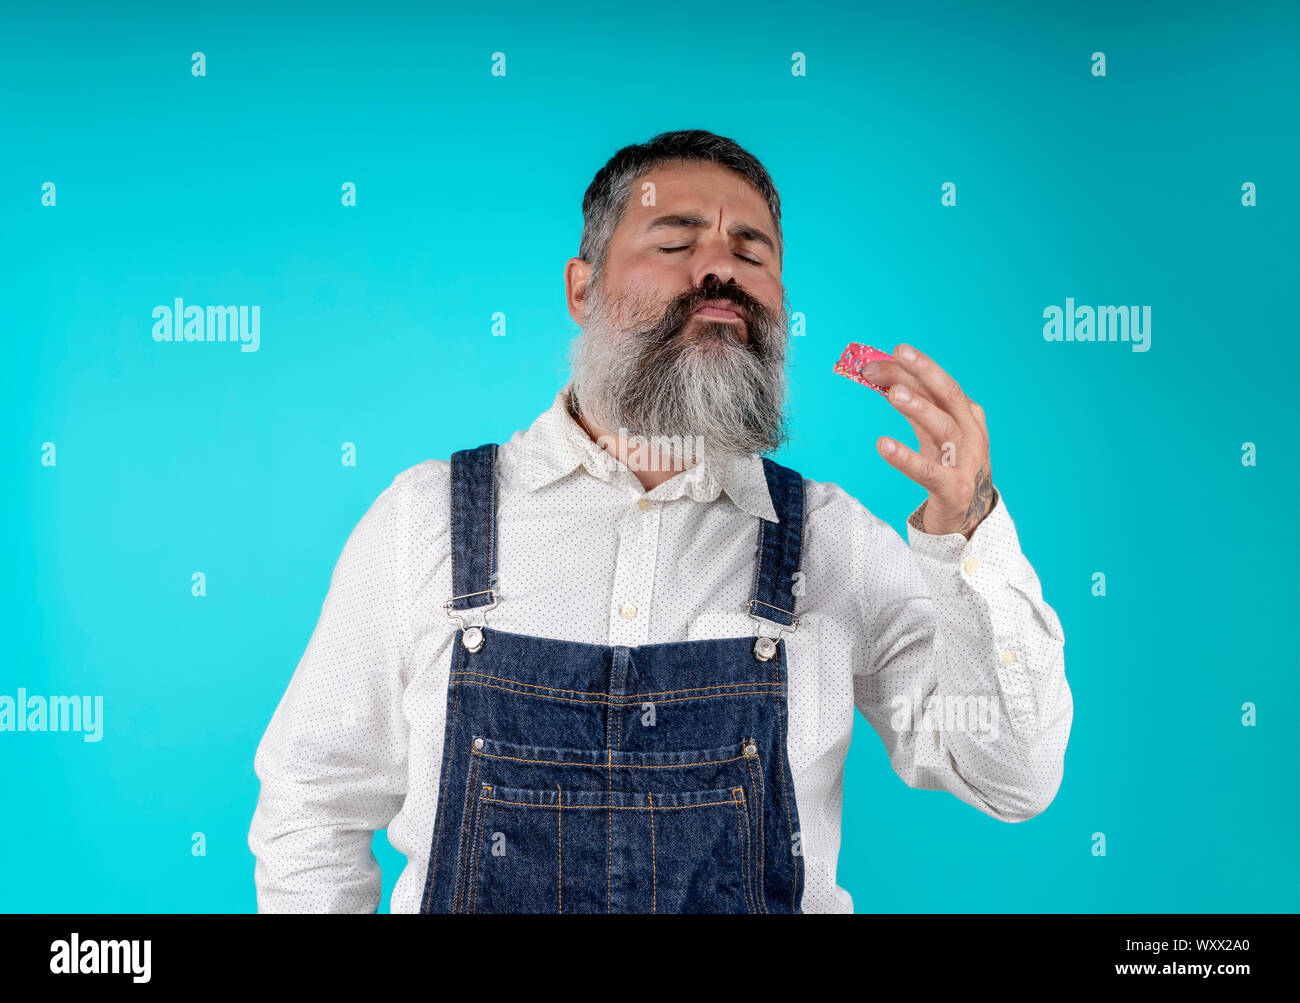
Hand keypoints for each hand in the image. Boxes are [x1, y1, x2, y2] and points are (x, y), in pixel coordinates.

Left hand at [861, 343, 994, 538]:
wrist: (967, 515)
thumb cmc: (947, 465)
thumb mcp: (933, 432)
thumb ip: (913, 406)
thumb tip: (879, 376)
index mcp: (967, 414)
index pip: (938, 384)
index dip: (911, 368)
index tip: (879, 359)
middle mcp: (971, 432)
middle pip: (948, 395)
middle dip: (924, 371)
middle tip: (899, 353)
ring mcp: (966, 461)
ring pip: (943, 427)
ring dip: (918, 407)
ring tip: (892, 394)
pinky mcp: (954, 488)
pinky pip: (928, 471)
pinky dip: (906, 458)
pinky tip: (883, 445)